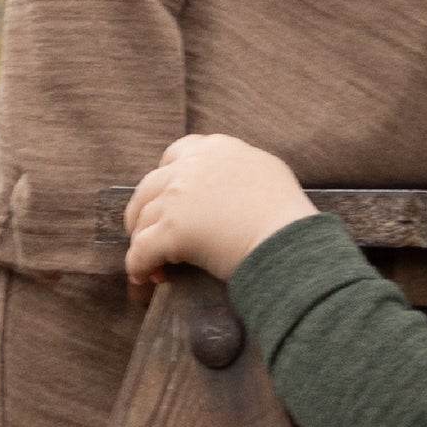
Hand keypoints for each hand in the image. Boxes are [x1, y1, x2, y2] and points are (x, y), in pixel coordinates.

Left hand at [124, 134, 315, 285]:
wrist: (288, 242)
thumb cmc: (287, 215)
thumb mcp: (267, 171)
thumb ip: (239, 168)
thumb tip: (230, 180)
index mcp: (216, 149)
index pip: (177, 154)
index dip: (168, 177)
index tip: (169, 196)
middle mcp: (191, 167)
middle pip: (149, 186)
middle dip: (143, 210)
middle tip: (147, 231)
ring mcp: (177, 198)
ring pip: (142, 220)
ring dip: (142, 241)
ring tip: (152, 263)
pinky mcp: (170, 231)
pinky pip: (140, 251)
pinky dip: (138, 266)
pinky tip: (144, 278)